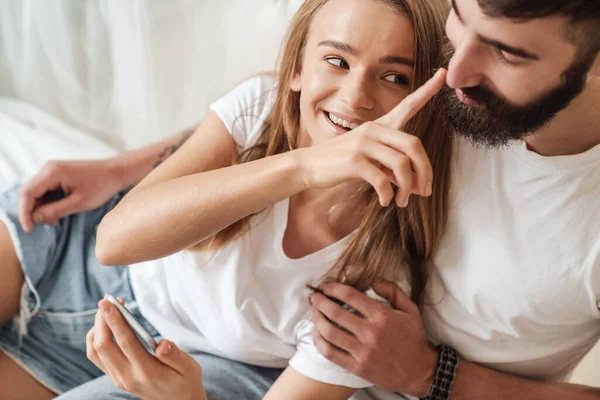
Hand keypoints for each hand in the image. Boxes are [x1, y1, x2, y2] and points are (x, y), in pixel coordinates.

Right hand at [18, 159, 123, 231]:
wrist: (116, 172)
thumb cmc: (101, 186)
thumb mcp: (78, 203)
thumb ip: (54, 210)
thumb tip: (34, 218)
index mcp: (52, 172)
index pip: (27, 193)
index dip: (25, 213)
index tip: (29, 229)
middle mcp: (48, 168)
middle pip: (29, 192)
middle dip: (33, 211)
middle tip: (48, 224)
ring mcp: (52, 170)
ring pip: (37, 192)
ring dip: (42, 208)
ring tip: (56, 220)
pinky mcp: (58, 174)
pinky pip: (46, 189)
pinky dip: (48, 202)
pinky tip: (58, 212)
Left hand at [87, 297, 206, 399]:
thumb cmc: (185, 381)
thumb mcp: (189, 368)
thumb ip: (175, 356)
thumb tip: (163, 344)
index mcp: (148, 372)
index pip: (126, 343)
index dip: (115, 321)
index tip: (109, 304)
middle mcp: (128, 377)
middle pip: (104, 346)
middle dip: (102, 320)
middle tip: (106, 301)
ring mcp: (119, 379)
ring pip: (96, 352)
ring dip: (97, 328)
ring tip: (105, 311)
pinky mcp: (116, 378)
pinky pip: (97, 358)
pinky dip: (95, 339)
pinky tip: (104, 327)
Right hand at [298, 69, 446, 207]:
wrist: (307, 167)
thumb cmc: (340, 165)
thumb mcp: (370, 162)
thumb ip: (392, 169)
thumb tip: (417, 187)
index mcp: (379, 127)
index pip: (408, 105)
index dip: (427, 90)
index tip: (444, 73)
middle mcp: (373, 130)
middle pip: (413, 145)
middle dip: (425, 171)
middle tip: (425, 191)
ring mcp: (363, 144)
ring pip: (401, 165)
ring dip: (407, 188)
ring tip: (402, 202)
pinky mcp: (354, 160)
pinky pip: (382, 180)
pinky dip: (388, 195)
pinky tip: (385, 201)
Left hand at [310, 281, 437, 397]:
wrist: (419, 371)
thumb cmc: (414, 338)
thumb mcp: (410, 309)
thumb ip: (393, 291)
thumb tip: (373, 281)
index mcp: (382, 316)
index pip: (351, 297)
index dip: (334, 288)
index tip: (326, 286)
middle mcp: (370, 333)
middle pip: (335, 313)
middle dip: (320, 302)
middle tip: (315, 297)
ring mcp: (362, 351)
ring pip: (330, 332)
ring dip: (317, 319)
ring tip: (314, 312)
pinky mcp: (357, 367)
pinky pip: (331, 353)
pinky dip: (319, 341)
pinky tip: (316, 333)